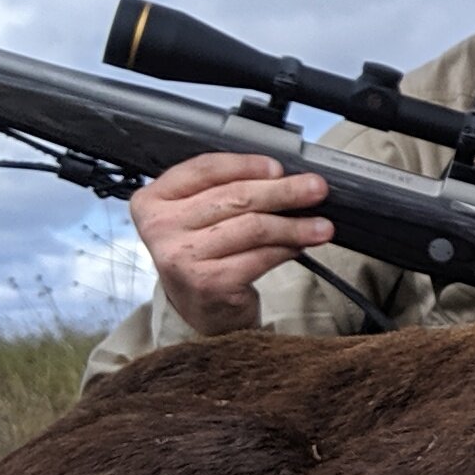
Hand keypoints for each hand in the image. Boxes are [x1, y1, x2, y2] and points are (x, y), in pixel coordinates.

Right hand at [129, 152, 332, 335]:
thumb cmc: (203, 255)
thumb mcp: (199, 217)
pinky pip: (260, 257)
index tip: (278, 168)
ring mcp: (181, 256)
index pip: (204, 169)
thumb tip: (283, 177)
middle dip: (283, 192)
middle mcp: (160, 227)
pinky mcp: (207, 282)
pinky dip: (286, 250)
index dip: (247, 165)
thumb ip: (224, 190)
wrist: (198, 310)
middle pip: (234, 197)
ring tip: (321, 225)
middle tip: (316, 189)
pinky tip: (300, 246)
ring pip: (252, 227)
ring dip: (294, 225)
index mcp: (153, 200)